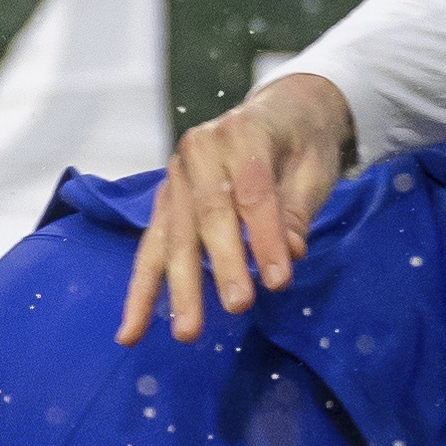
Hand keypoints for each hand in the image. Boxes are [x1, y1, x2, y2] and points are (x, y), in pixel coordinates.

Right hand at [123, 69, 356, 343]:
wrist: (280, 113)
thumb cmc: (300, 143)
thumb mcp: (313, 168)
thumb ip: (296, 210)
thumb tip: (288, 253)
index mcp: (241, 132)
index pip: (251, 191)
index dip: (264, 237)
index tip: (279, 281)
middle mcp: (199, 151)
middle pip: (207, 213)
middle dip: (222, 264)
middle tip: (238, 306)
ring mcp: (176, 178)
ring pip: (174, 236)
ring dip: (178, 287)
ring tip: (185, 333)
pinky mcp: (165, 203)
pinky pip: (151, 248)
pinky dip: (142, 291)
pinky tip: (131, 330)